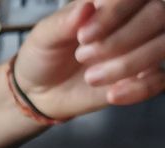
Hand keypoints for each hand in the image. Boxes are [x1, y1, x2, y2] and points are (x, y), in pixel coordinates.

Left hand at [13, 0, 164, 119]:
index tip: (83, 35)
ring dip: (129, 63)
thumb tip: (87, 6)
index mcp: (113, 0)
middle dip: (120, 40)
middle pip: (158, 14)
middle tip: (82, 56)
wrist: (40, 91)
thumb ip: (64, 22)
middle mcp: (135, 18)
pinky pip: (160, 80)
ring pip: (163, 44)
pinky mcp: (144, 76)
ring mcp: (144, 46)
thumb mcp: (44, 36)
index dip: (114, 12)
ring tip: (91, 77)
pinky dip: (138, 89)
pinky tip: (112, 94)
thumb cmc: (44, 54)